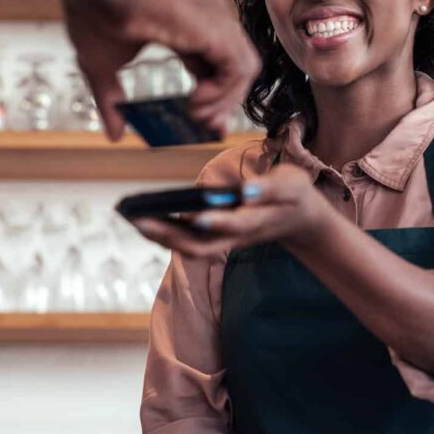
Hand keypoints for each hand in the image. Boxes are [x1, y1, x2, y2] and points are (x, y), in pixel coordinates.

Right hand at [63, 0, 260, 140]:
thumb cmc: (96, 11)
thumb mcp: (100, 66)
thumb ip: (111, 101)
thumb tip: (115, 136)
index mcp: (186, 25)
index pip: (214, 66)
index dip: (214, 97)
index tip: (205, 124)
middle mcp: (208, 20)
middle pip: (234, 69)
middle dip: (223, 104)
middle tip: (206, 127)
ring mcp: (216, 21)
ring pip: (244, 70)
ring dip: (224, 101)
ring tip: (197, 114)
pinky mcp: (217, 29)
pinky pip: (240, 69)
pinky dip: (225, 92)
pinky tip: (197, 100)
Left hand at [129, 165, 329, 259]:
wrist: (299, 217)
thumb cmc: (292, 195)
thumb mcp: (291, 185)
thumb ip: (270, 189)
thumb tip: (245, 190)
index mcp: (258, 221)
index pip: (236, 224)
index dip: (218, 221)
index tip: (197, 214)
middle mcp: (237, 237)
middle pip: (201, 246)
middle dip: (170, 236)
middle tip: (139, 220)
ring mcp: (226, 241)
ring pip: (191, 248)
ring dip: (162, 237)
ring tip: (134, 218)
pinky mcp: (217, 237)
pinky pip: (188, 240)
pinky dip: (166, 232)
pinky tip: (146, 217)